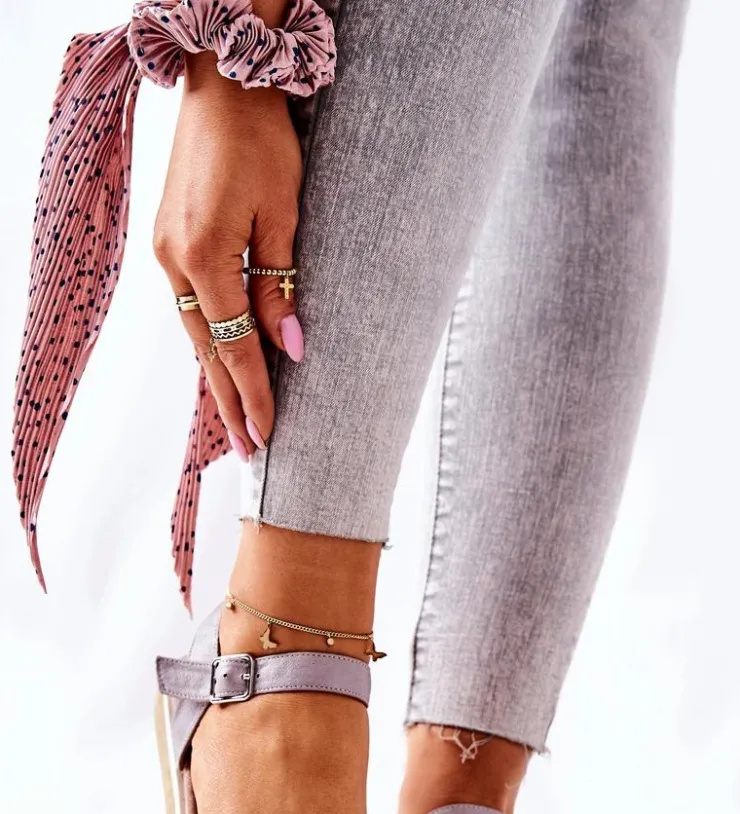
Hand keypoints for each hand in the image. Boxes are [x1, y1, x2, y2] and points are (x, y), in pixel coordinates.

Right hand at [153, 53, 303, 456]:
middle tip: (249, 452)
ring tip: (236, 422)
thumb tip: (291, 346)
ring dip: (216, 377)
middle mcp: (175, 263)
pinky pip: (189, 307)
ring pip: (195, 332)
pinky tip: (219, 362)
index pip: (236, 346)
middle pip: (206, 351)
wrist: (222, 86)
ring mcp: (166, 253)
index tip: (269, 435)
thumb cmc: (260, 142)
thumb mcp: (282, 215)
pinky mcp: (169, 241)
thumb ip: (280, 285)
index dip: (255, 394)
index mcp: (204, 259)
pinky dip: (206, 341)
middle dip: (230, 403)